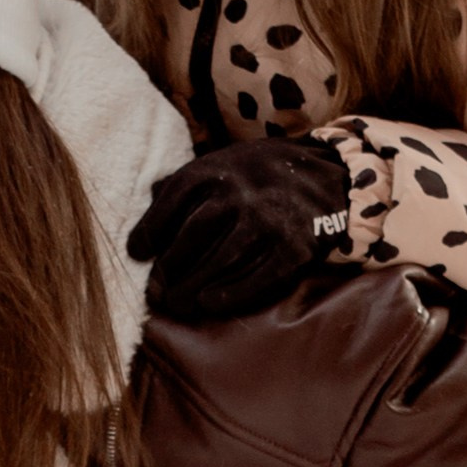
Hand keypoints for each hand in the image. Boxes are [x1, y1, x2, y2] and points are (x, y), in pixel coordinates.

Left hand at [127, 137, 353, 322]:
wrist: (329, 174)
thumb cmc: (263, 174)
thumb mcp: (225, 162)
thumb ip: (188, 180)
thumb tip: (148, 196)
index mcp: (215, 169)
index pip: (169, 204)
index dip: (148, 233)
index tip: (137, 254)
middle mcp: (239, 192)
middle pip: (190, 238)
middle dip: (168, 270)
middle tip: (156, 292)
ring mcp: (268, 221)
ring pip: (218, 261)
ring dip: (191, 288)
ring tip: (177, 304)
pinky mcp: (293, 248)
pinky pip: (256, 278)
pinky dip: (229, 294)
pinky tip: (210, 303)